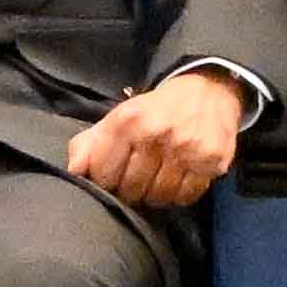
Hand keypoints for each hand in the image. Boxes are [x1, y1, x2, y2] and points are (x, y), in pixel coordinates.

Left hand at [64, 69, 243, 212]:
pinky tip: (177, 177)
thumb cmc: (156, 109)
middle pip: (131, 189)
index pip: (103, 174)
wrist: (207, 90)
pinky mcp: (212, 161)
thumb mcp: (119, 116)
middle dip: (130, 189)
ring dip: (154, 193)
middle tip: (137, 177)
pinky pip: (186, 196)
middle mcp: (158, 133)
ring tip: (157, 176)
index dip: (105, 180)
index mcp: (129, 120)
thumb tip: (74, 171)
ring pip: (158, 197)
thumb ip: (90, 143)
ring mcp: (187, 148)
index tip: (112, 174)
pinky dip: (179, 194)